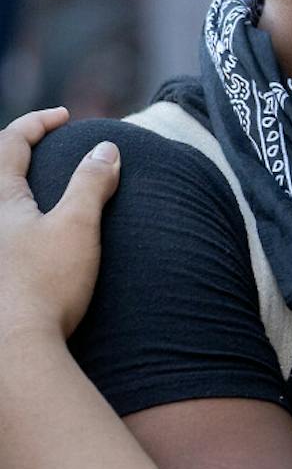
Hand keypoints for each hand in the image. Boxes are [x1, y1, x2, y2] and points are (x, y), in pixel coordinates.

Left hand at [0, 108, 119, 338]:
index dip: (37, 122)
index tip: (65, 117)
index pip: (10, 142)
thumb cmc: (44, 285)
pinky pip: (3, 233)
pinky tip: (30, 234)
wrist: (13, 352)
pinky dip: (14, 218)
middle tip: (44, 143)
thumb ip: (91, 182)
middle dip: (16, 149)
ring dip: (14, 186)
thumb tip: (105, 148)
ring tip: (40, 185)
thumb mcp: (78, 225)